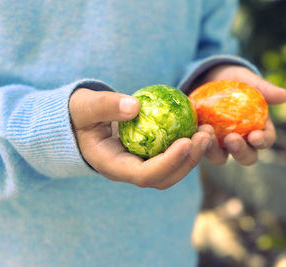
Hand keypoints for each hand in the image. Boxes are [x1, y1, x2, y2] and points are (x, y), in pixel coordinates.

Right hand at [69, 88, 211, 188]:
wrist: (78, 121)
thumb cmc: (78, 113)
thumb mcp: (84, 106)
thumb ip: (104, 106)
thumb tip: (135, 106)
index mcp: (112, 165)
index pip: (143, 175)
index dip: (168, 163)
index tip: (186, 142)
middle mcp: (128, 170)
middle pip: (164, 178)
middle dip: (188, 161)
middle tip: (204, 135)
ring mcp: (139, 164)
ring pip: (172, 171)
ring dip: (193, 155)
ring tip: (207, 131)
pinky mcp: (148, 155)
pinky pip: (171, 156)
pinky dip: (187, 146)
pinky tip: (198, 127)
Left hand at [193, 65, 285, 165]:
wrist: (207, 78)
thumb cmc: (234, 80)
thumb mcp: (247, 79)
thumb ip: (264, 88)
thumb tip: (285, 96)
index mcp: (258, 129)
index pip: (265, 140)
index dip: (262, 141)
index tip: (255, 136)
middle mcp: (241, 142)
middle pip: (246, 156)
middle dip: (240, 151)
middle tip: (232, 139)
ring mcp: (220, 145)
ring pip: (220, 158)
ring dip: (215, 151)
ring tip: (208, 134)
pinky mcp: (201, 142)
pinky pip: (200, 148)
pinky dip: (197, 142)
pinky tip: (193, 133)